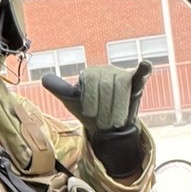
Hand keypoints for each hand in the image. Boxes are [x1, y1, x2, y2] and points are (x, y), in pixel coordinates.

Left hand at [42, 62, 151, 176]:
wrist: (108, 127)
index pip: (90, 80)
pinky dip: (144, 69)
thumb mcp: (71, 101)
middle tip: (104, 123)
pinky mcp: (136, 83)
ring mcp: (121, 76)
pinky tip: (145, 65)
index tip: (90, 115)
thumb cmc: (90, 111)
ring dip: (118, 107)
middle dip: (105, 107)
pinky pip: (141, 73)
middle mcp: (106, 71)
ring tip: (116, 121)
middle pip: (106, 85)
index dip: (91, 99)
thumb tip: (44, 78)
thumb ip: (60, 89)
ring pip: (121, 86)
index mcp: (90, 73)